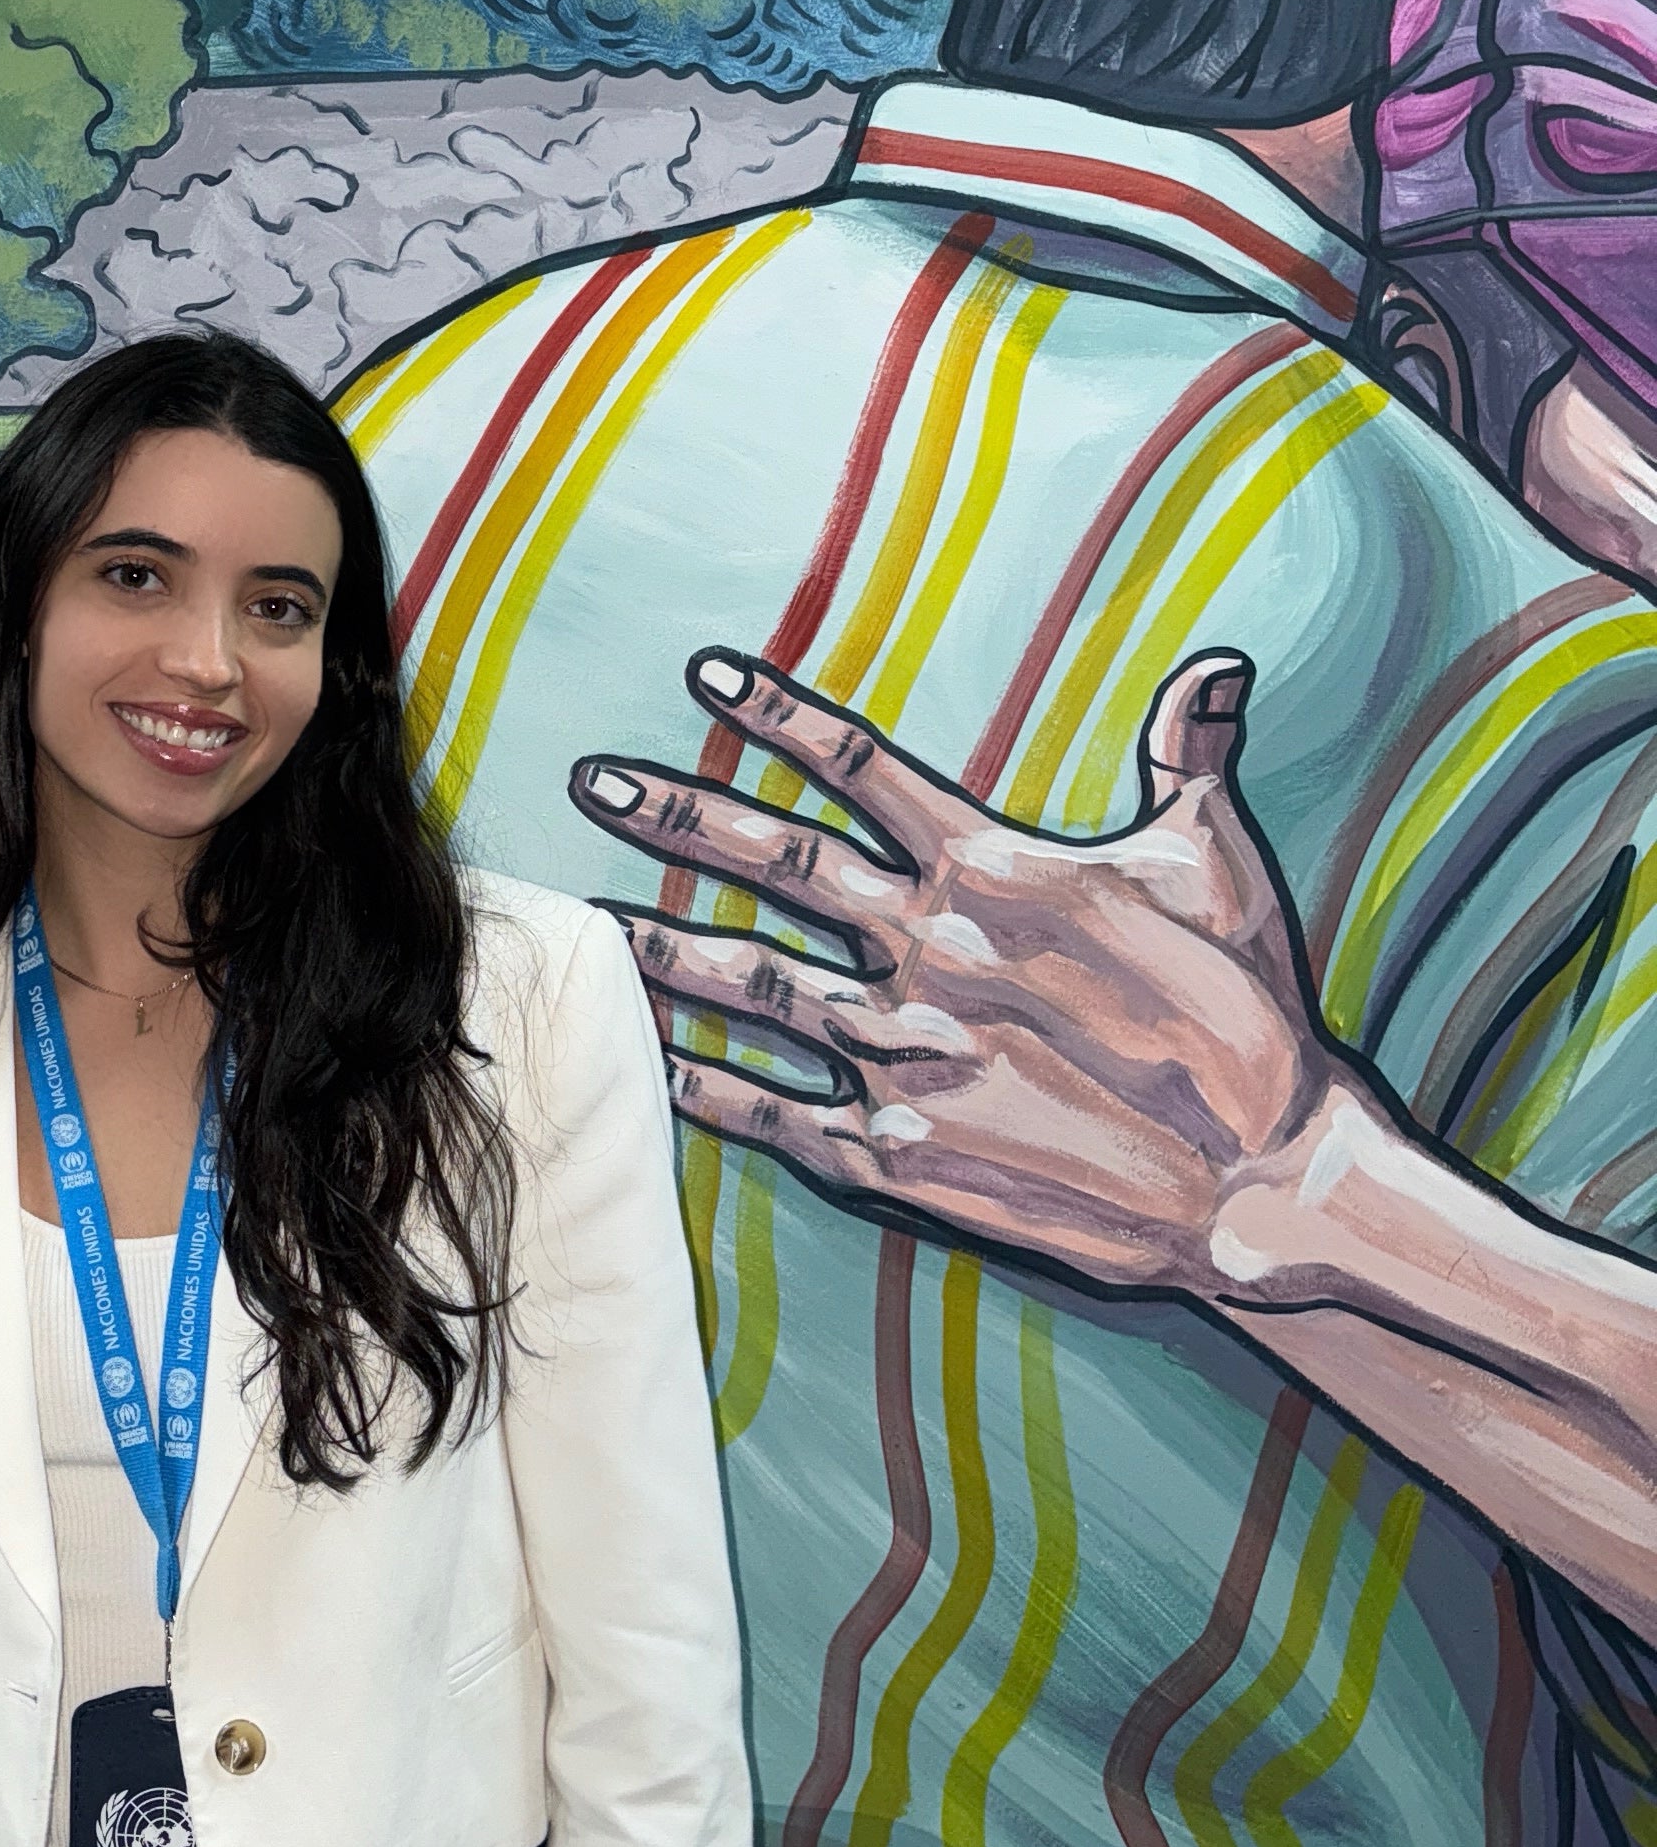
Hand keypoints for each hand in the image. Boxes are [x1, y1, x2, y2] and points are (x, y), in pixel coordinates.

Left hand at [572, 644, 1379, 1299]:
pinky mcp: (897, 1153)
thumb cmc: (1244, 1021)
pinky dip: (704, 1085)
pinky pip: (773, 1111)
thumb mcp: (1217, 871)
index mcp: (996, 873)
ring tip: (586, 915)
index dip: (778, 716)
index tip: (706, 677)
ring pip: (750, 983)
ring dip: (662, 945)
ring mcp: (903, 1056)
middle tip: (594, 778)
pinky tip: (647, 1060)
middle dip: (677, 815)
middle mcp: (930, 953)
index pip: (862, 768)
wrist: (1261, 1185)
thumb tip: (1214, 661)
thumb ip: (1187, 758)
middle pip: (776, 863)